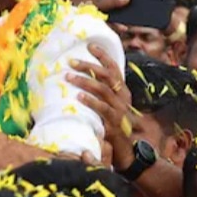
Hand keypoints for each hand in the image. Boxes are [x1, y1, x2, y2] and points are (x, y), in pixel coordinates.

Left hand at [65, 44, 135, 172]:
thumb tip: (82, 80)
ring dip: (85, 81)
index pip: (114, 68)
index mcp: (123, 91)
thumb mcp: (108, 108)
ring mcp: (120, 110)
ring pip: (103, 89)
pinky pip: (103, 108)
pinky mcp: (115, 123)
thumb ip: (101, 95)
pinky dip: (91, 101)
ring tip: (69, 77)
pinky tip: (79, 96)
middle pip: (107, 75)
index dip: (103, 56)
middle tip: (71, 61)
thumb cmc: (113, 128)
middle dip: (89, 66)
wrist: (127, 152)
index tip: (89, 45)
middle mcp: (123, 98)